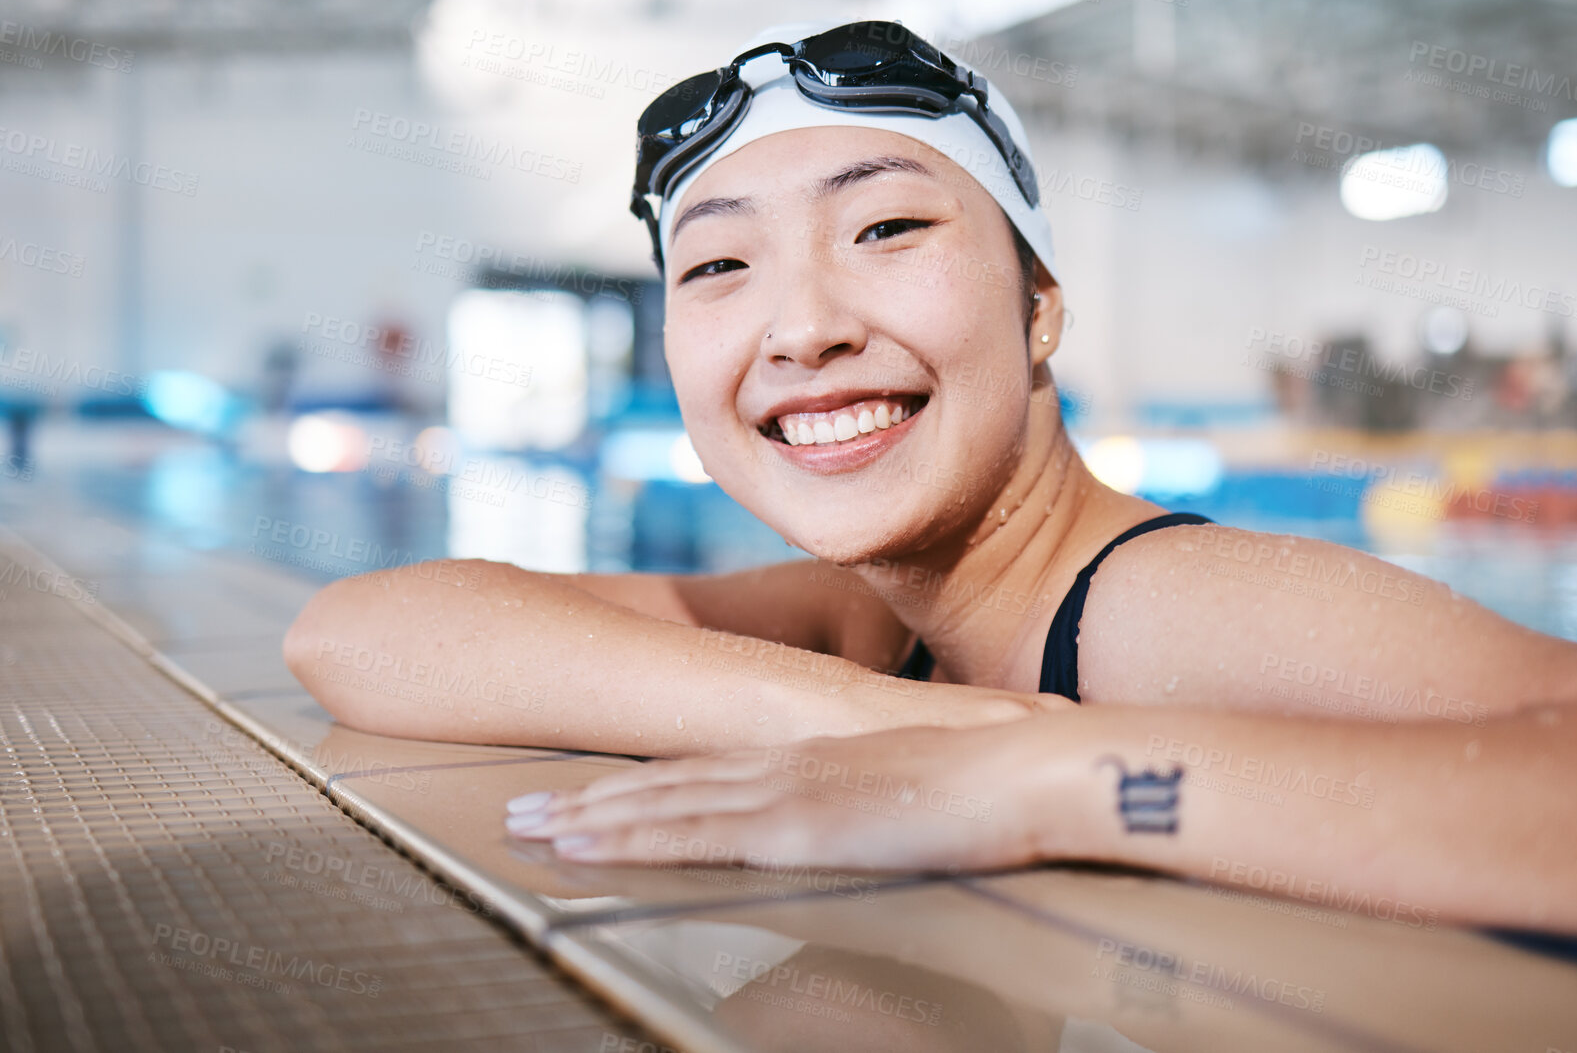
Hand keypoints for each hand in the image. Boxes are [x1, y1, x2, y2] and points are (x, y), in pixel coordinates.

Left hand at [503, 716, 1083, 871]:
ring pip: (659, 802)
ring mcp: (784, 790)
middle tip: (519, 810)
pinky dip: (629, 834)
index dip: (637, 786)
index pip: (702, 772)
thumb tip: (857, 830)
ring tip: (525, 827)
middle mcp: (782, 765)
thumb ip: (872, 810)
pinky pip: (694, 831)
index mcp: (810, 758)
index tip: (581, 798)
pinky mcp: (795, 822)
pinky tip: (586, 842)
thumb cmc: (996, 787)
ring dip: (586, 816)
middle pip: (663, 782)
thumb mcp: (917, 796)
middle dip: (586, 801)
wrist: (1032, 770)